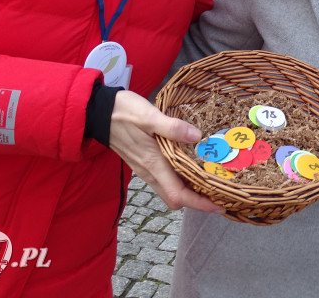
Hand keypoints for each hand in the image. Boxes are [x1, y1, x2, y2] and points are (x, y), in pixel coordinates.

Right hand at [107, 90, 224, 213]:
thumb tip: (197, 136)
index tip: (219, 205)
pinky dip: (180, 180)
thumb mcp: (148, 115)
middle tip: (220, 193)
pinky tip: (191, 167)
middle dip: (198, 201)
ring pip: (170, 190)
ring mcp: (145, 169)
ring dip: (190, 191)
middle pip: (176, 198)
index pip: (178, 195)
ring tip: (211, 181)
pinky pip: (164, 180)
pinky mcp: (143, 163)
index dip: (200, 203)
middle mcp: (149, 171)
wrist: (97, 112)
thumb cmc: (123, 112)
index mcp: (153, 163)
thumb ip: (172, 127)